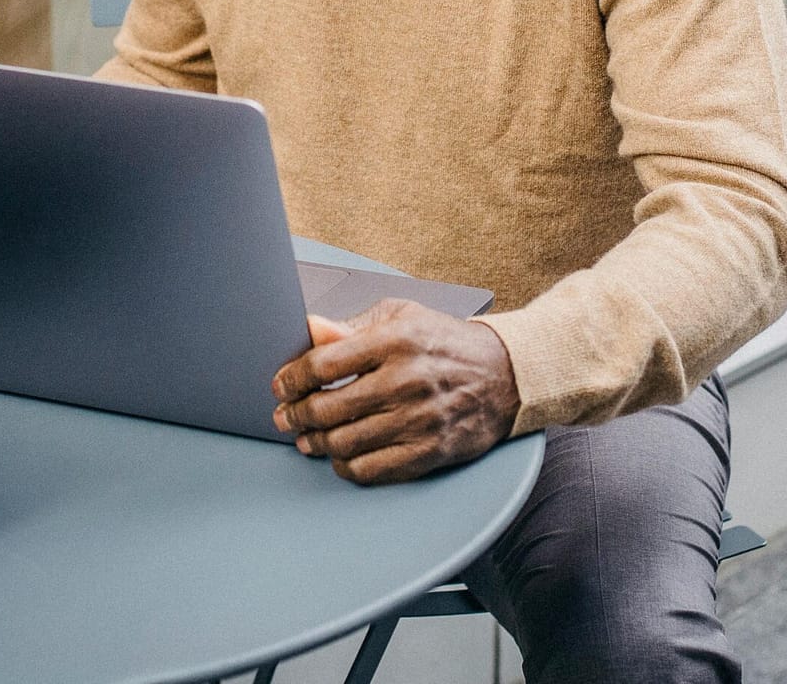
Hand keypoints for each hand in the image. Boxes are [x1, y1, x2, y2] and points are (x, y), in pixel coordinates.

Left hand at [271, 299, 518, 484]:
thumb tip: (308, 329)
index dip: (292, 378)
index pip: (325, 363)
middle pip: (328, 407)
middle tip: (284, 416)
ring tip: (306, 438)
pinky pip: (373, 470)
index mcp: (396, 340)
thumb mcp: (402, 316)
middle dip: (295, 415)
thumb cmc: (447, 342)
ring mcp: (418, 420)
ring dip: (315, 443)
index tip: (281, 385)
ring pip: (345, 442)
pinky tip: (339, 457)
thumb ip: (351, 326)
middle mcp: (406, 381)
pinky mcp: (430, 451)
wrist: (506, 375)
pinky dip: (346, 467)